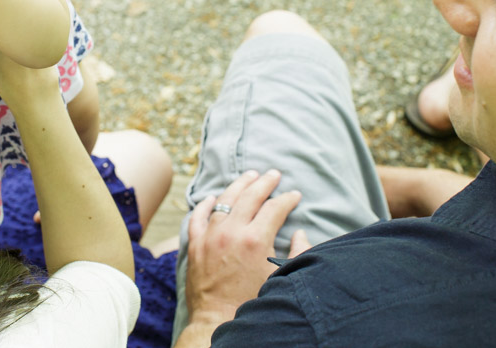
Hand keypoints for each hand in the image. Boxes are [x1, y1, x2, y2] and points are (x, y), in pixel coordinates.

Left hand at [185, 170, 307, 326]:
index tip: (295, 195)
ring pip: (224, 200)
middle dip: (265, 182)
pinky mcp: (196, 245)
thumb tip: (300, 233)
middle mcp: (232, 232)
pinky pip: (198, 217)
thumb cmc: (253, 302)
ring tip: (249, 176)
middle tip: (274, 174)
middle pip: (250, 196)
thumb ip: (297, 253)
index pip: (275, 208)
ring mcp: (210, 236)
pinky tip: (214, 197)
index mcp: (256, 240)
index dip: (288, 199)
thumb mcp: (281, 277)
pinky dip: (206, 205)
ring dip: (238, 185)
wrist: (218, 320)